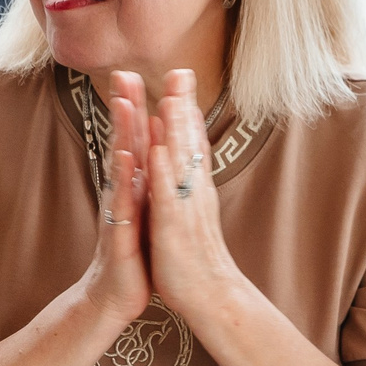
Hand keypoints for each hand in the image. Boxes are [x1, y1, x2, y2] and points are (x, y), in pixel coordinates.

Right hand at [78, 76, 152, 331]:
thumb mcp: (140, 211)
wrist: (115, 297)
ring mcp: (118, 210)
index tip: (136, 73)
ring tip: (123, 102)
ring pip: (120, 166)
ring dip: (121, 134)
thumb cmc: (131, 254)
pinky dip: (124, 179)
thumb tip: (149, 152)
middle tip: (123, 72)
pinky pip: (122, 203)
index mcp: (132, 186)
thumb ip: (141, 181)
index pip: (134, 140)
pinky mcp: (119, 232)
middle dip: (124, 107)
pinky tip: (124, 158)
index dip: (135, 107)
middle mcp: (121, 192)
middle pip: (123, 142)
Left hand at [134, 66, 247, 326]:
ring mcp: (186, 208)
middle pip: (189, 143)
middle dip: (183, 106)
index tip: (181, 74)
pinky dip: (163, 173)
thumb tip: (173, 152)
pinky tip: (157, 153)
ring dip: (175, 132)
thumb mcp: (188, 211)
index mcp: (194, 187)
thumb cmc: (194, 254)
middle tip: (181, 71)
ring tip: (170, 99)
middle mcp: (194, 192)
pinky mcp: (175, 229)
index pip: (191, 141)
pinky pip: (168, 196)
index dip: (187, 107)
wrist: (209, 295)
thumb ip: (183, 181)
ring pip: (181, 163)